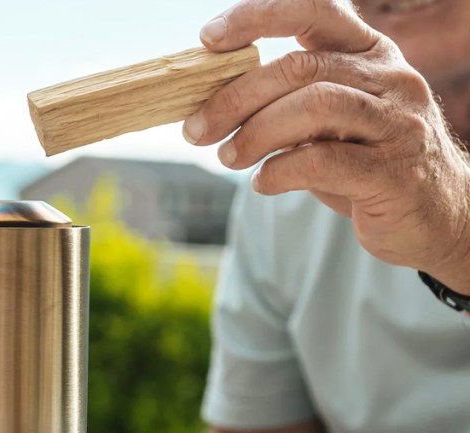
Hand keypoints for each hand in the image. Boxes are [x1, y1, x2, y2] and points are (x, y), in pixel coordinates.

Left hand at [183, 0, 469, 291]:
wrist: (433, 215)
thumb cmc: (366, 164)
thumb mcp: (330, 122)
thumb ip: (288, 102)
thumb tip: (212, 102)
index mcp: (370, 53)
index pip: (315, 11)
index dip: (258, 16)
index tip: (208, 38)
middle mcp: (390, 78)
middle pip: (300, 67)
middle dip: (235, 97)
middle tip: (196, 130)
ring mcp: (397, 123)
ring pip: (315, 106)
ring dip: (255, 133)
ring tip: (228, 157)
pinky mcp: (394, 172)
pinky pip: (324, 161)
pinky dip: (279, 172)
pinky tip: (263, 183)